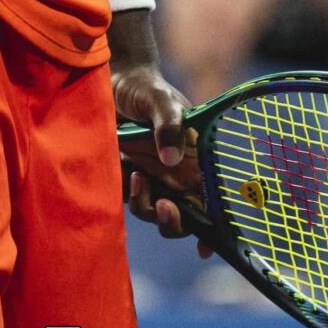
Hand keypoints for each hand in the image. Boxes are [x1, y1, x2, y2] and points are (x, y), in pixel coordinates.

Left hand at [113, 63, 211, 256]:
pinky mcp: (128, 177)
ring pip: (155, 214)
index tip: (206, 247)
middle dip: (175, 223)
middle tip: (165, 207)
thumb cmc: (145, 87)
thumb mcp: (160, 100)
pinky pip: (130, 201)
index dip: (214, 227)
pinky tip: (126, 169)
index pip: (211, 199)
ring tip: (137, 176)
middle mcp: (178, 174)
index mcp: (196, 160)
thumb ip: (169, 124)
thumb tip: (172, 159)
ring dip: (147, 207)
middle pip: (184, 218)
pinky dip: (130, 195)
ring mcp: (153, 178)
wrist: (113, 81)